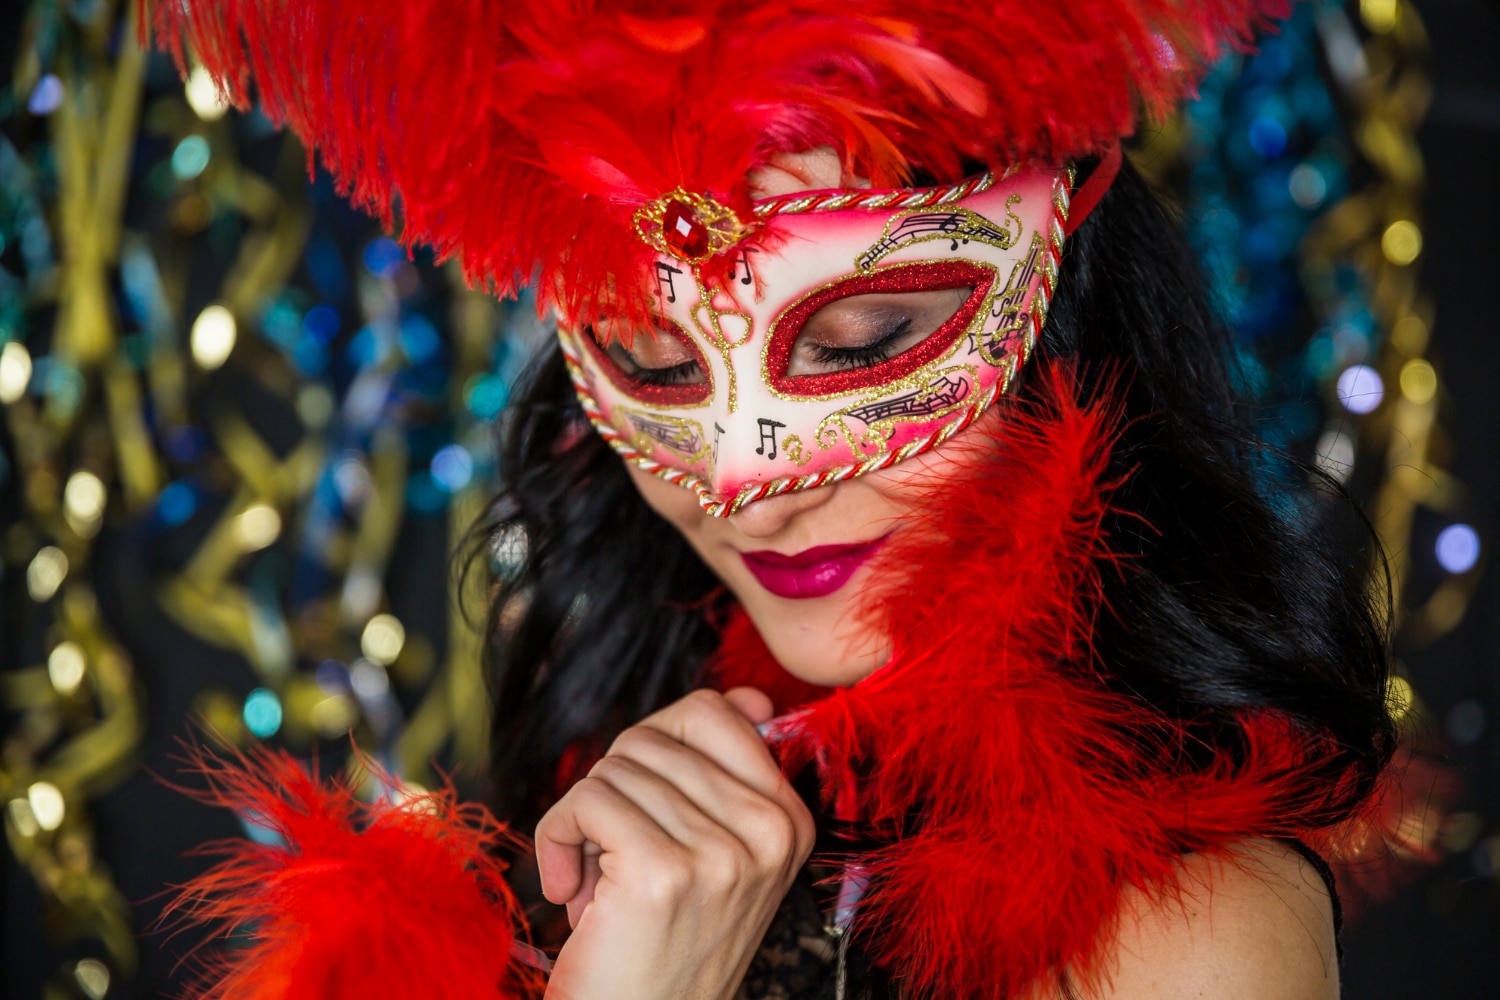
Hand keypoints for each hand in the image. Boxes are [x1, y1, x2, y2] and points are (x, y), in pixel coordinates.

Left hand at [536, 687, 814, 999]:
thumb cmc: (661, 946)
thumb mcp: (711, 855)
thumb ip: (719, 772)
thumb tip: (749, 696)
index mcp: (790, 819)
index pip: (714, 712)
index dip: (653, 747)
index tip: (641, 803)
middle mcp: (771, 832)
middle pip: (652, 738)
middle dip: (613, 787)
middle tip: (612, 850)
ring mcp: (723, 852)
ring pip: (614, 768)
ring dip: (583, 822)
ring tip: (597, 881)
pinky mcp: (664, 871)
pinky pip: (586, 800)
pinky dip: (557, 839)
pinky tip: (570, 890)